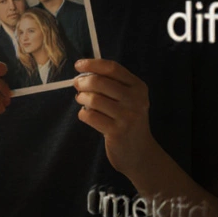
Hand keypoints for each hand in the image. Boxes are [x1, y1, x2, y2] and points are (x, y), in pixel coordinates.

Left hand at [73, 58, 160, 177]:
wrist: (139, 152)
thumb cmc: (127, 119)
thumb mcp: (128, 98)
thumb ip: (111, 83)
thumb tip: (84, 72)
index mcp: (138, 87)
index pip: (112, 68)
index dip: (92, 64)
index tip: (78, 65)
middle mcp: (136, 100)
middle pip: (99, 82)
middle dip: (82, 82)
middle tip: (77, 86)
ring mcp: (127, 117)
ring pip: (92, 99)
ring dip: (82, 99)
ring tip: (82, 101)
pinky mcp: (117, 132)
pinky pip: (89, 116)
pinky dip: (83, 114)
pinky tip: (88, 116)